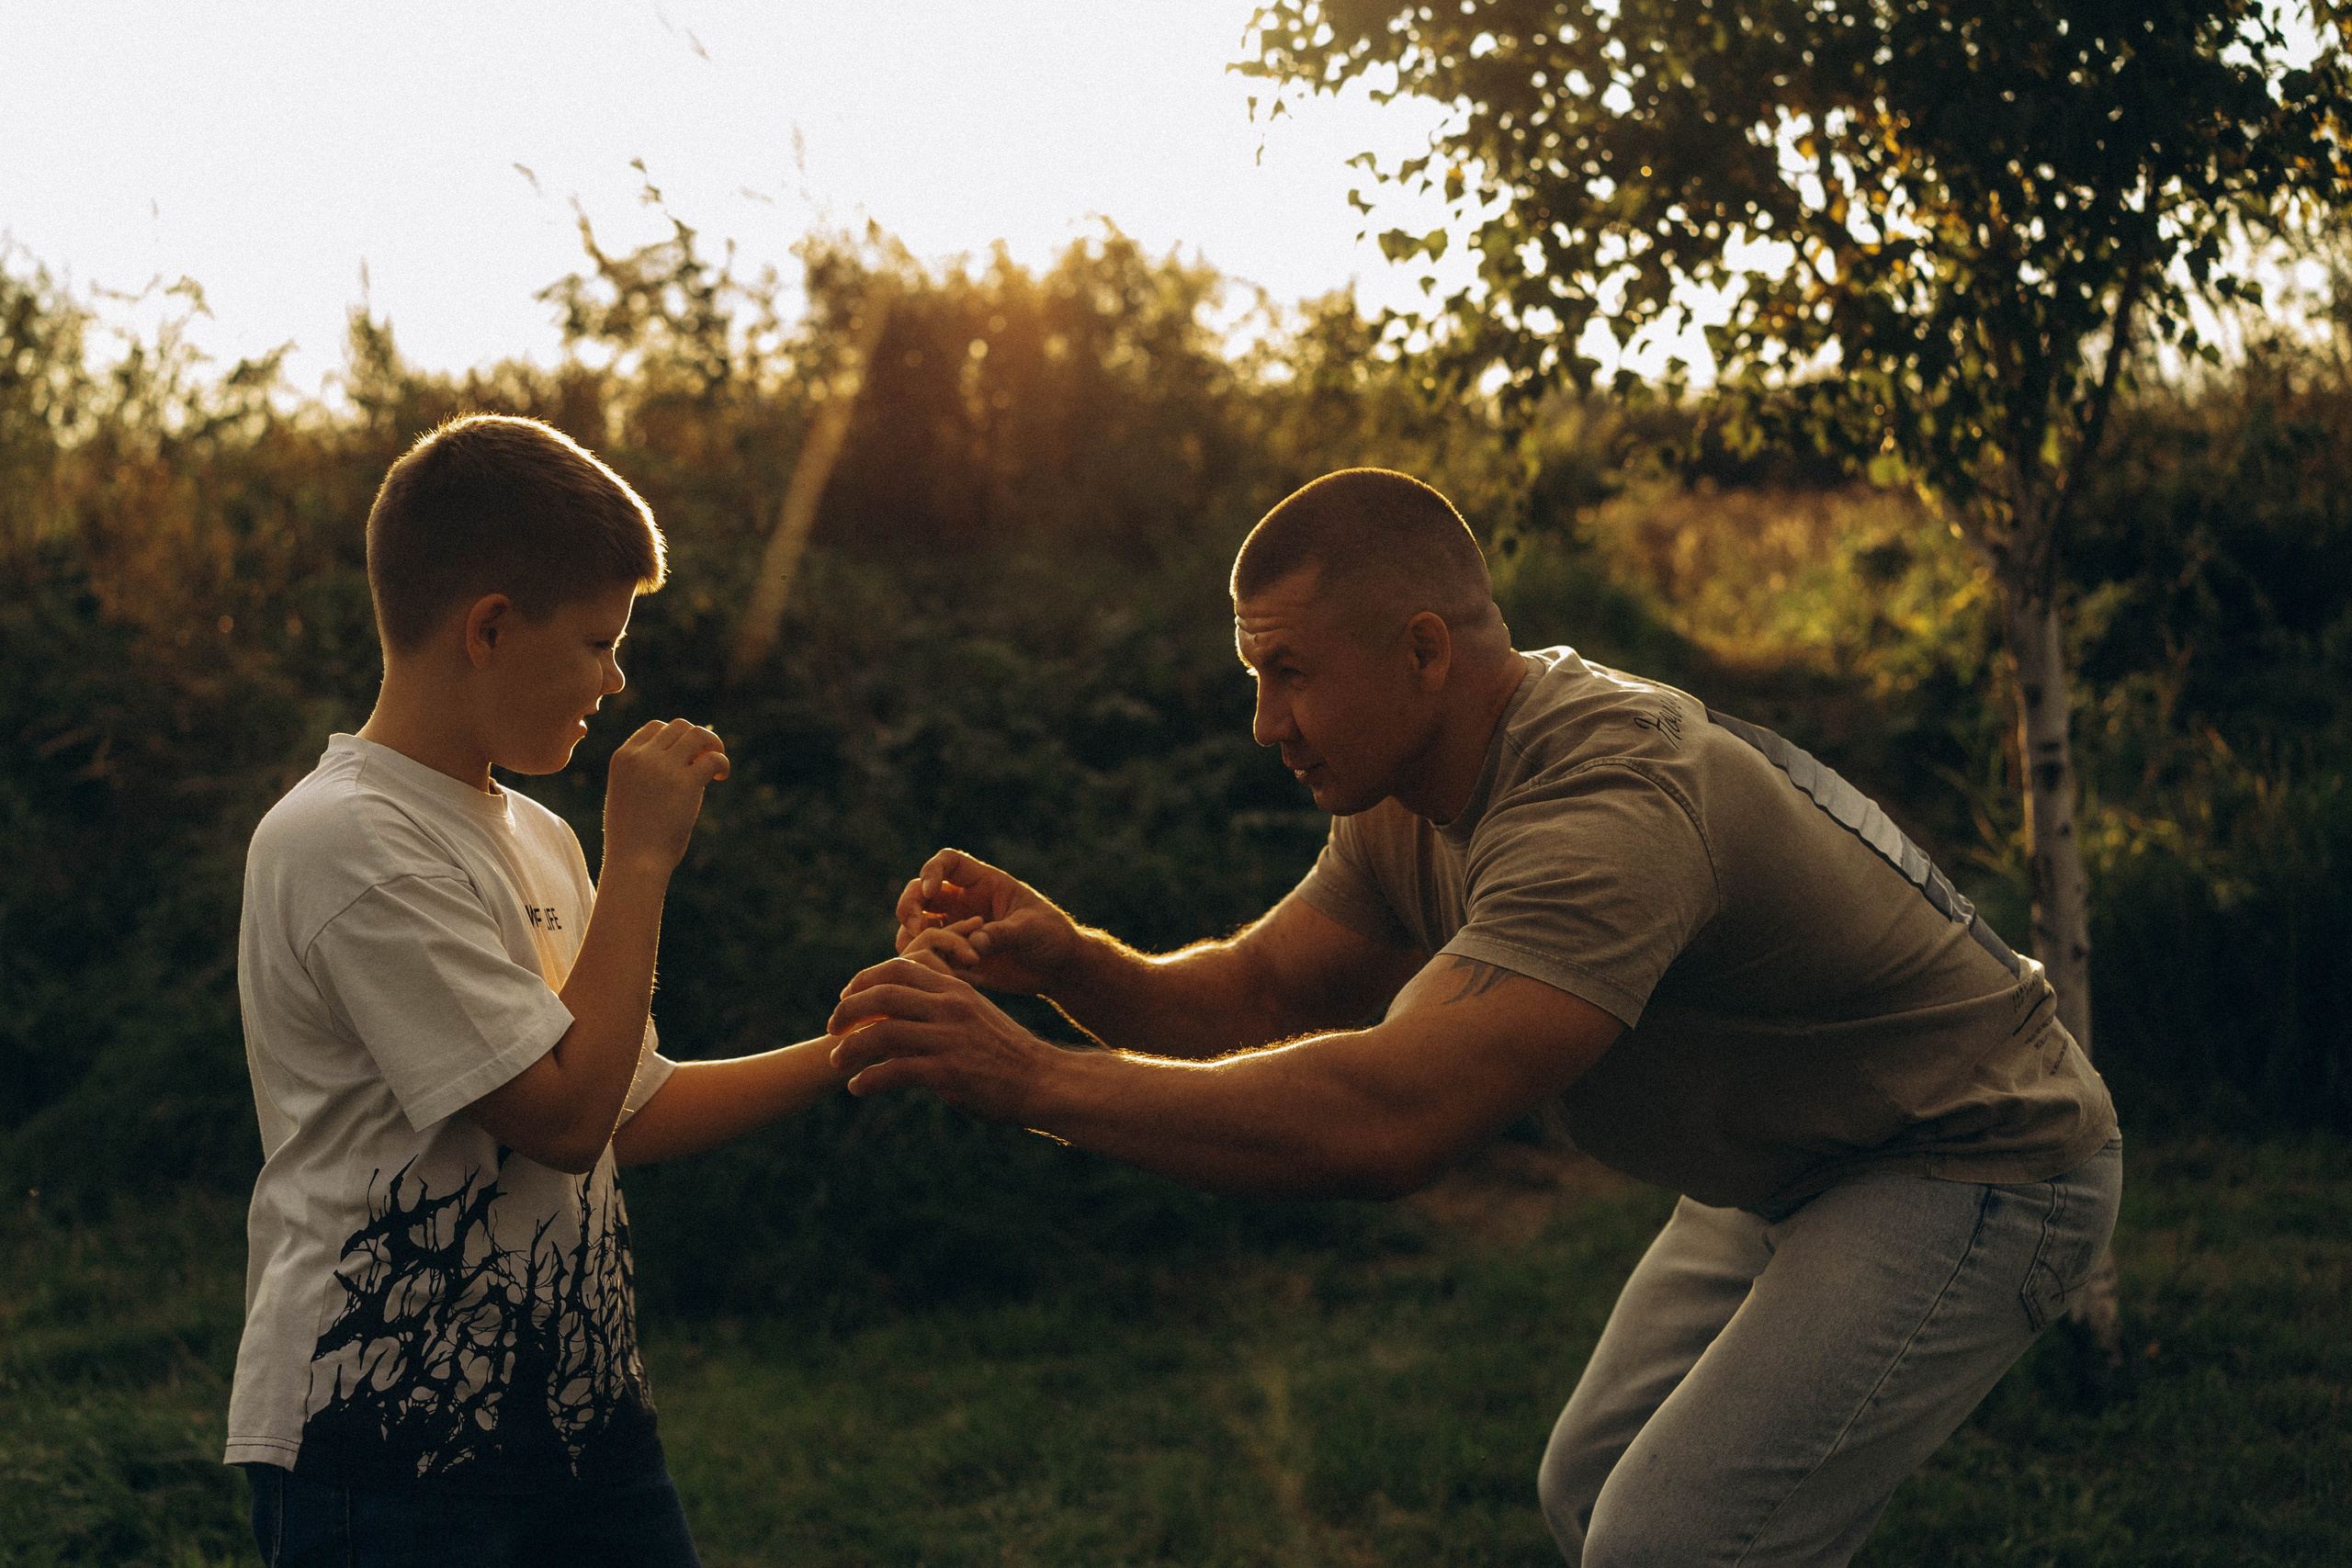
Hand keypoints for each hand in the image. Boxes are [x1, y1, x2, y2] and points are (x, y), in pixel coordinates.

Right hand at [602, 718, 728, 876]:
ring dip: (712, 744)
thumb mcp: (628, 795)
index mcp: (623, 758)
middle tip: (703, 762)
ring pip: (697, 734)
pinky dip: (723, 763)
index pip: (655, 727)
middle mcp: (642, 756)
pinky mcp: (686, 783)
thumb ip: (646, 773)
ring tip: (715, 766)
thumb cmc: (633, 837)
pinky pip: (714, 758)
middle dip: (695, 740)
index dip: (675, 739)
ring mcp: (663, 767)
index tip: (684, 758)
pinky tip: (721, 778)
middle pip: (679, 726)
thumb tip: (687, 759)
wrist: (634, 862)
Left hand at [827, 956, 1057, 1121]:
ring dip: (850, 1048)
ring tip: (837, 1062)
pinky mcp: (948, 1072)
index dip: (864, 980)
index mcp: (955, 989)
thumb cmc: (1008, 1053)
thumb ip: (943, 1008)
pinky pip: (894, 1072)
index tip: (846, 999)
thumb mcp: (977, 1015)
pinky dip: (868, 1080)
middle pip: (882, 995)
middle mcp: (949, 1007)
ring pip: (881, 1033)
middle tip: (832, 1029)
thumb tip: (906, 1014)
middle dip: (848, 1011)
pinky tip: (858, 1089)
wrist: (1043, 1080)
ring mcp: (948, 1039)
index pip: (898, 968)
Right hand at [892, 848, 1078, 995]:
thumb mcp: (1032, 930)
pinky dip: (923, 960)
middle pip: (919, 891)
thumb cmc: (1052, 937)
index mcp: (983, 884)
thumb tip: (973, 944)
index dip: (931, 871)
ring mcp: (955, 928)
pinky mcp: (954, 955)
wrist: (1056, 969)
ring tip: (926, 953)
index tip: (929, 891)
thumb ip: (1004, 934)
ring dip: (910, 935)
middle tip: (915, 927)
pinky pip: (925, 953)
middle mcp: (963, 902)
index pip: (948, 862)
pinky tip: (942, 973)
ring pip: (915, 924)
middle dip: (909, 905)